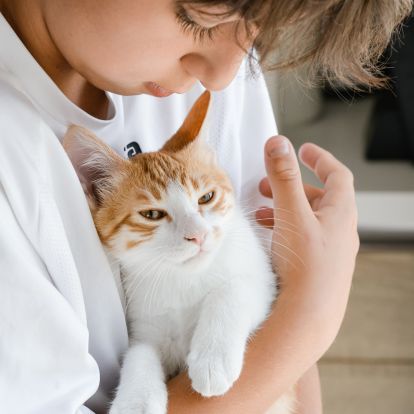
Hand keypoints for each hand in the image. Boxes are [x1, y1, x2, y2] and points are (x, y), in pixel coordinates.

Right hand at [256, 136, 358, 340]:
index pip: (337, 175)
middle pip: (320, 198)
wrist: (308, 318)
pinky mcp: (318, 268)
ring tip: (261, 212)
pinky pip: (303, 239)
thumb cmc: (304, 264)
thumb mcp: (291, 213)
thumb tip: (278, 142)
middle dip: (292, 186)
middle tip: (267, 184)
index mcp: (340, 213)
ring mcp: (331, 252)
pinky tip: (268, 237)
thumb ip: (283, 177)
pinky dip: (285, 230)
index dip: (320, 159)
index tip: (303, 150)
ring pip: (308, 220)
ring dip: (285, 210)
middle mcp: (340, 232)